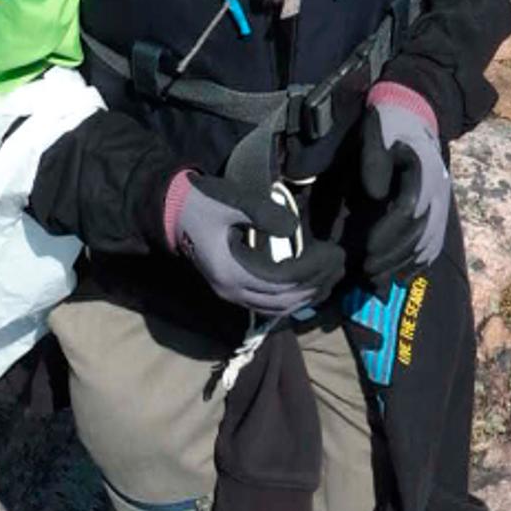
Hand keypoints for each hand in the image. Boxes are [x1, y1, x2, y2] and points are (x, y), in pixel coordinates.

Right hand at [163, 171, 344, 314]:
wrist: (170, 210)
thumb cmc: (201, 203)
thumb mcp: (232, 202)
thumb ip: (263, 214)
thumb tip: (293, 229)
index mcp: (233, 272)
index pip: (283, 281)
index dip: (312, 270)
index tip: (333, 253)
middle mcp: (233, 291)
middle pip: (283, 301)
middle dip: (316, 285)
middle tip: (340, 265)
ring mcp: (231, 293)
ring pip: (276, 309)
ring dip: (305, 297)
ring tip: (330, 279)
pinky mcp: (232, 289)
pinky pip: (267, 305)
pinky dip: (290, 300)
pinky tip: (306, 289)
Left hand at [356, 87, 450, 282]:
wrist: (413, 112)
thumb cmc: (389, 124)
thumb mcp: (377, 131)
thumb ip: (374, 161)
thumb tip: (375, 194)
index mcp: (424, 171)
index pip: (410, 211)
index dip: (389, 234)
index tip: (367, 249)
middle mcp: (438, 191)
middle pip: (420, 233)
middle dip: (393, 256)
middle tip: (367, 271)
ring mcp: (442, 202)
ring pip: (429, 243)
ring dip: (403, 264)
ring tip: (377, 278)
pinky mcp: (438, 210)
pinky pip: (435, 243)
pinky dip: (418, 262)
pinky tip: (400, 274)